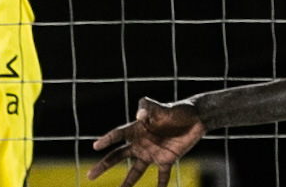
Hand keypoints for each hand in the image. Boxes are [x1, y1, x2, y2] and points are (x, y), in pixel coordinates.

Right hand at [87, 97, 205, 186]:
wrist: (195, 118)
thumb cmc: (176, 109)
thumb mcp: (161, 106)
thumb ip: (148, 108)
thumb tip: (139, 117)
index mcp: (137, 128)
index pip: (118, 135)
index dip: (107, 140)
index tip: (96, 146)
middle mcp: (141, 143)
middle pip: (118, 156)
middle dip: (104, 165)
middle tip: (90, 176)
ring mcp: (152, 153)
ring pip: (135, 171)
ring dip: (127, 183)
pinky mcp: (166, 160)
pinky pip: (161, 177)